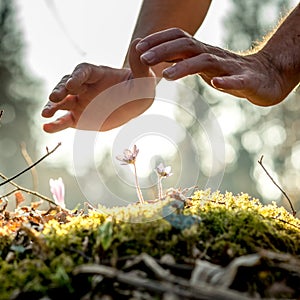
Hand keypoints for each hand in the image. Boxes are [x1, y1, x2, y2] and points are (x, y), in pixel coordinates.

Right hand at [41, 39, 155, 131]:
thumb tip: (138, 43)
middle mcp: (84, 86)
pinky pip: (64, 121)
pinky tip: (46, 128)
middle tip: (54, 97)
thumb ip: (139, 64)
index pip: (83, 72)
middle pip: (67, 85)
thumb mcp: (144, 78)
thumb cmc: (140, 88)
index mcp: (97, 74)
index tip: (72, 85)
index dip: (77, 77)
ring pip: (62, 102)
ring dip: (52, 107)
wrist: (135, 103)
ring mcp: (80, 102)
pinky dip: (55, 124)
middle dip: (60, 90)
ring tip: (45, 114)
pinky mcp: (78, 117)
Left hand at [136, 28, 287, 105]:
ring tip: (167, 76)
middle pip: (187, 46)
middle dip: (163, 50)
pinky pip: (236, 79)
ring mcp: (229, 66)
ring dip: (184, 67)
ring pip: (206, 61)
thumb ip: (183, 61)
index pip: (178, 39)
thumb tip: (160, 59)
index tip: (139, 48)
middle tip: (143, 59)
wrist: (264, 77)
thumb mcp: (201, 65)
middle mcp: (213, 55)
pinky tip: (215, 84)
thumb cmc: (228, 72)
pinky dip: (226, 81)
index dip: (158, 41)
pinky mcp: (246, 80)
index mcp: (201, 52)